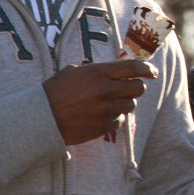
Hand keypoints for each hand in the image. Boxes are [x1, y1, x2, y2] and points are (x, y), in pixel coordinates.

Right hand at [42, 60, 157, 144]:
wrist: (41, 118)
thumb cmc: (55, 91)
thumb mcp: (73, 72)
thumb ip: (96, 70)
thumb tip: (116, 70)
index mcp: (98, 73)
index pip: (133, 68)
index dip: (147, 69)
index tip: (153, 72)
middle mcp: (105, 90)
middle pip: (138, 88)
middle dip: (136, 87)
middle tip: (129, 88)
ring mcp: (105, 110)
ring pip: (130, 105)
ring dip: (124, 103)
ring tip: (109, 102)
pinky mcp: (103, 126)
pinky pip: (119, 120)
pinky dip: (114, 117)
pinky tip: (100, 115)